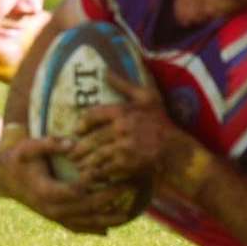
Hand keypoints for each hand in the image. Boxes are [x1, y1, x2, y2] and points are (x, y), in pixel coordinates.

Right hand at [0, 129, 136, 234]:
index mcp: (45, 191)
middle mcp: (50, 209)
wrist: (4, 177)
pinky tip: (109, 229)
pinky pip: (76, 228)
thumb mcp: (29, 147)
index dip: (94, 184)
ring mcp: (53, 217)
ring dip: (106, 220)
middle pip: (85, 209)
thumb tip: (72, 143)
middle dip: (109, 200)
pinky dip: (93, 229)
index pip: (76, 191)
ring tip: (128, 214)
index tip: (112, 173)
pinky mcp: (55, 219)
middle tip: (130, 188)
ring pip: (84, 223)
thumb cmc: (19, 158)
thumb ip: (49, 144)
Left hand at [68, 73, 172, 187]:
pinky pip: (105, 169)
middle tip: (71, 153)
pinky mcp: (127, 163)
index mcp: (122, 111)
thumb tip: (105, 71)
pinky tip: (90, 174)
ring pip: (95, 155)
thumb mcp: (146, 97)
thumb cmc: (160, 120)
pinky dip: (95, 173)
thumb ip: (124, 84)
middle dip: (78, 148)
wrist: (175, 147)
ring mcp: (124, 147)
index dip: (81, 125)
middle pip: (90, 139)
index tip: (77, 131)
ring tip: (78, 165)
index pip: (91, 116)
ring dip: (84, 162)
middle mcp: (121, 129)